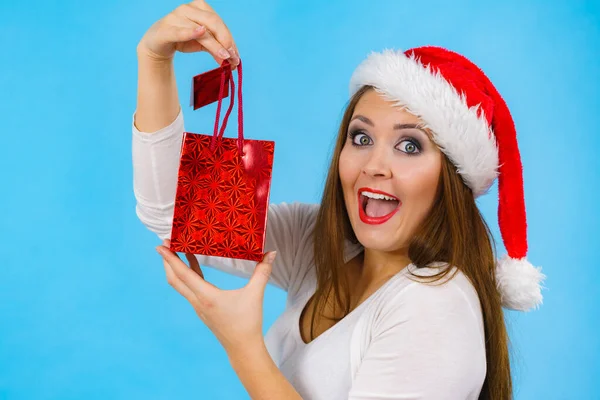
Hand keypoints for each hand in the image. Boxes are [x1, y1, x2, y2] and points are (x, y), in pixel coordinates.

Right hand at [137, 0, 239, 67]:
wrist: (158, 44)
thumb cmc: (183, 40)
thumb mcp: (203, 44)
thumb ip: (217, 48)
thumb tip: (232, 61)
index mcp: (200, 8)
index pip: (220, 23)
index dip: (230, 40)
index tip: (236, 56)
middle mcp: (188, 9)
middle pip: (213, 22)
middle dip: (225, 40)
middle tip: (232, 57)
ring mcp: (175, 17)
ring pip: (201, 30)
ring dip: (214, 44)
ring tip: (224, 56)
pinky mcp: (166, 29)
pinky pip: (180, 31)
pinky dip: (190, 32)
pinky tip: (200, 32)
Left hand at [156, 239, 275, 353]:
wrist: (243, 348)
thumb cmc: (248, 322)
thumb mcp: (255, 294)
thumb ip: (263, 271)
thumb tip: (271, 252)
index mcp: (207, 296)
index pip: (183, 274)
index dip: (171, 259)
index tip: (160, 246)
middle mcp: (198, 301)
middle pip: (174, 279)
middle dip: (167, 261)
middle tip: (164, 244)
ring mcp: (198, 307)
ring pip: (180, 285)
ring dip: (175, 268)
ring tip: (176, 251)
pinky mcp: (203, 310)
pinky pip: (190, 289)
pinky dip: (187, 275)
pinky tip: (193, 266)